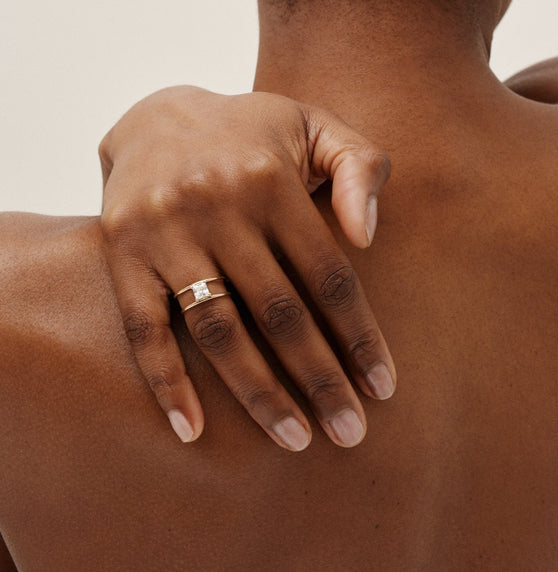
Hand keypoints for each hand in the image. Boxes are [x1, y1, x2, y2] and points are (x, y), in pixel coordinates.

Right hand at [99, 86, 394, 449]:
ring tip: (295, 439)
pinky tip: (193, 429)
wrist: (158, 115)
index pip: (328, 276)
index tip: (382, 387)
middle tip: (351, 433)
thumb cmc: (250, 132)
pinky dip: (166, 381)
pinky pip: (144, 327)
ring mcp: (165, 233)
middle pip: (280, 313)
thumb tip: (369, 237)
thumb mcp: (314, 126)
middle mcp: (218, 207)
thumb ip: (359, 168)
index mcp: (271, 181)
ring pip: (219, 330)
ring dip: (259, 393)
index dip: (358, 336)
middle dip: (320, 379)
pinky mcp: (123, 253)